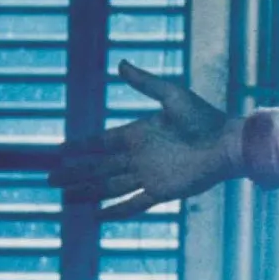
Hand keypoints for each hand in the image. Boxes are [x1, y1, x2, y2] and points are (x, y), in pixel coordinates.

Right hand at [48, 61, 234, 217]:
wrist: (229, 144)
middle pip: (99, 167)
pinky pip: (134, 203)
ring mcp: (150, 175)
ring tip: (65, 198)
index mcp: (139, 133)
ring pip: (110, 186)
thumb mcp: (172, 96)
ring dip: (87, 192)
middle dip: (74, 173)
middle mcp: (140, 156)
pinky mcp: (162, 191)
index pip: (101, 142)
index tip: (58, 152)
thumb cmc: (205, 118)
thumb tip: (120, 63)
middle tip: (49, 179)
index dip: (80, 147)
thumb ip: (145, 83)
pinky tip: (96, 216)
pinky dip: (116, 210)